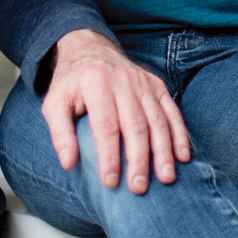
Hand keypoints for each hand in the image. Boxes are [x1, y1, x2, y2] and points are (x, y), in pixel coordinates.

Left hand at [42, 29, 190, 194]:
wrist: (91, 49)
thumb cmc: (71, 84)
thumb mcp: (54, 103)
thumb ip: (60, 133)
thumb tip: (68, 163)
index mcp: (96, 84)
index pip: (105, 126)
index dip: (109, 156)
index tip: (110, 182)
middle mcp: (123, 81)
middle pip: (135, 126)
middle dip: (139, 160)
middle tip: (139, 188)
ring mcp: (143, 83)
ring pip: (157, 121)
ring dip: (163, 151)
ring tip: (165, 178)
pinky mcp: (157, 85)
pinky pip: (172, 112)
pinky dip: (179, 135)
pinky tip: (182, 157)